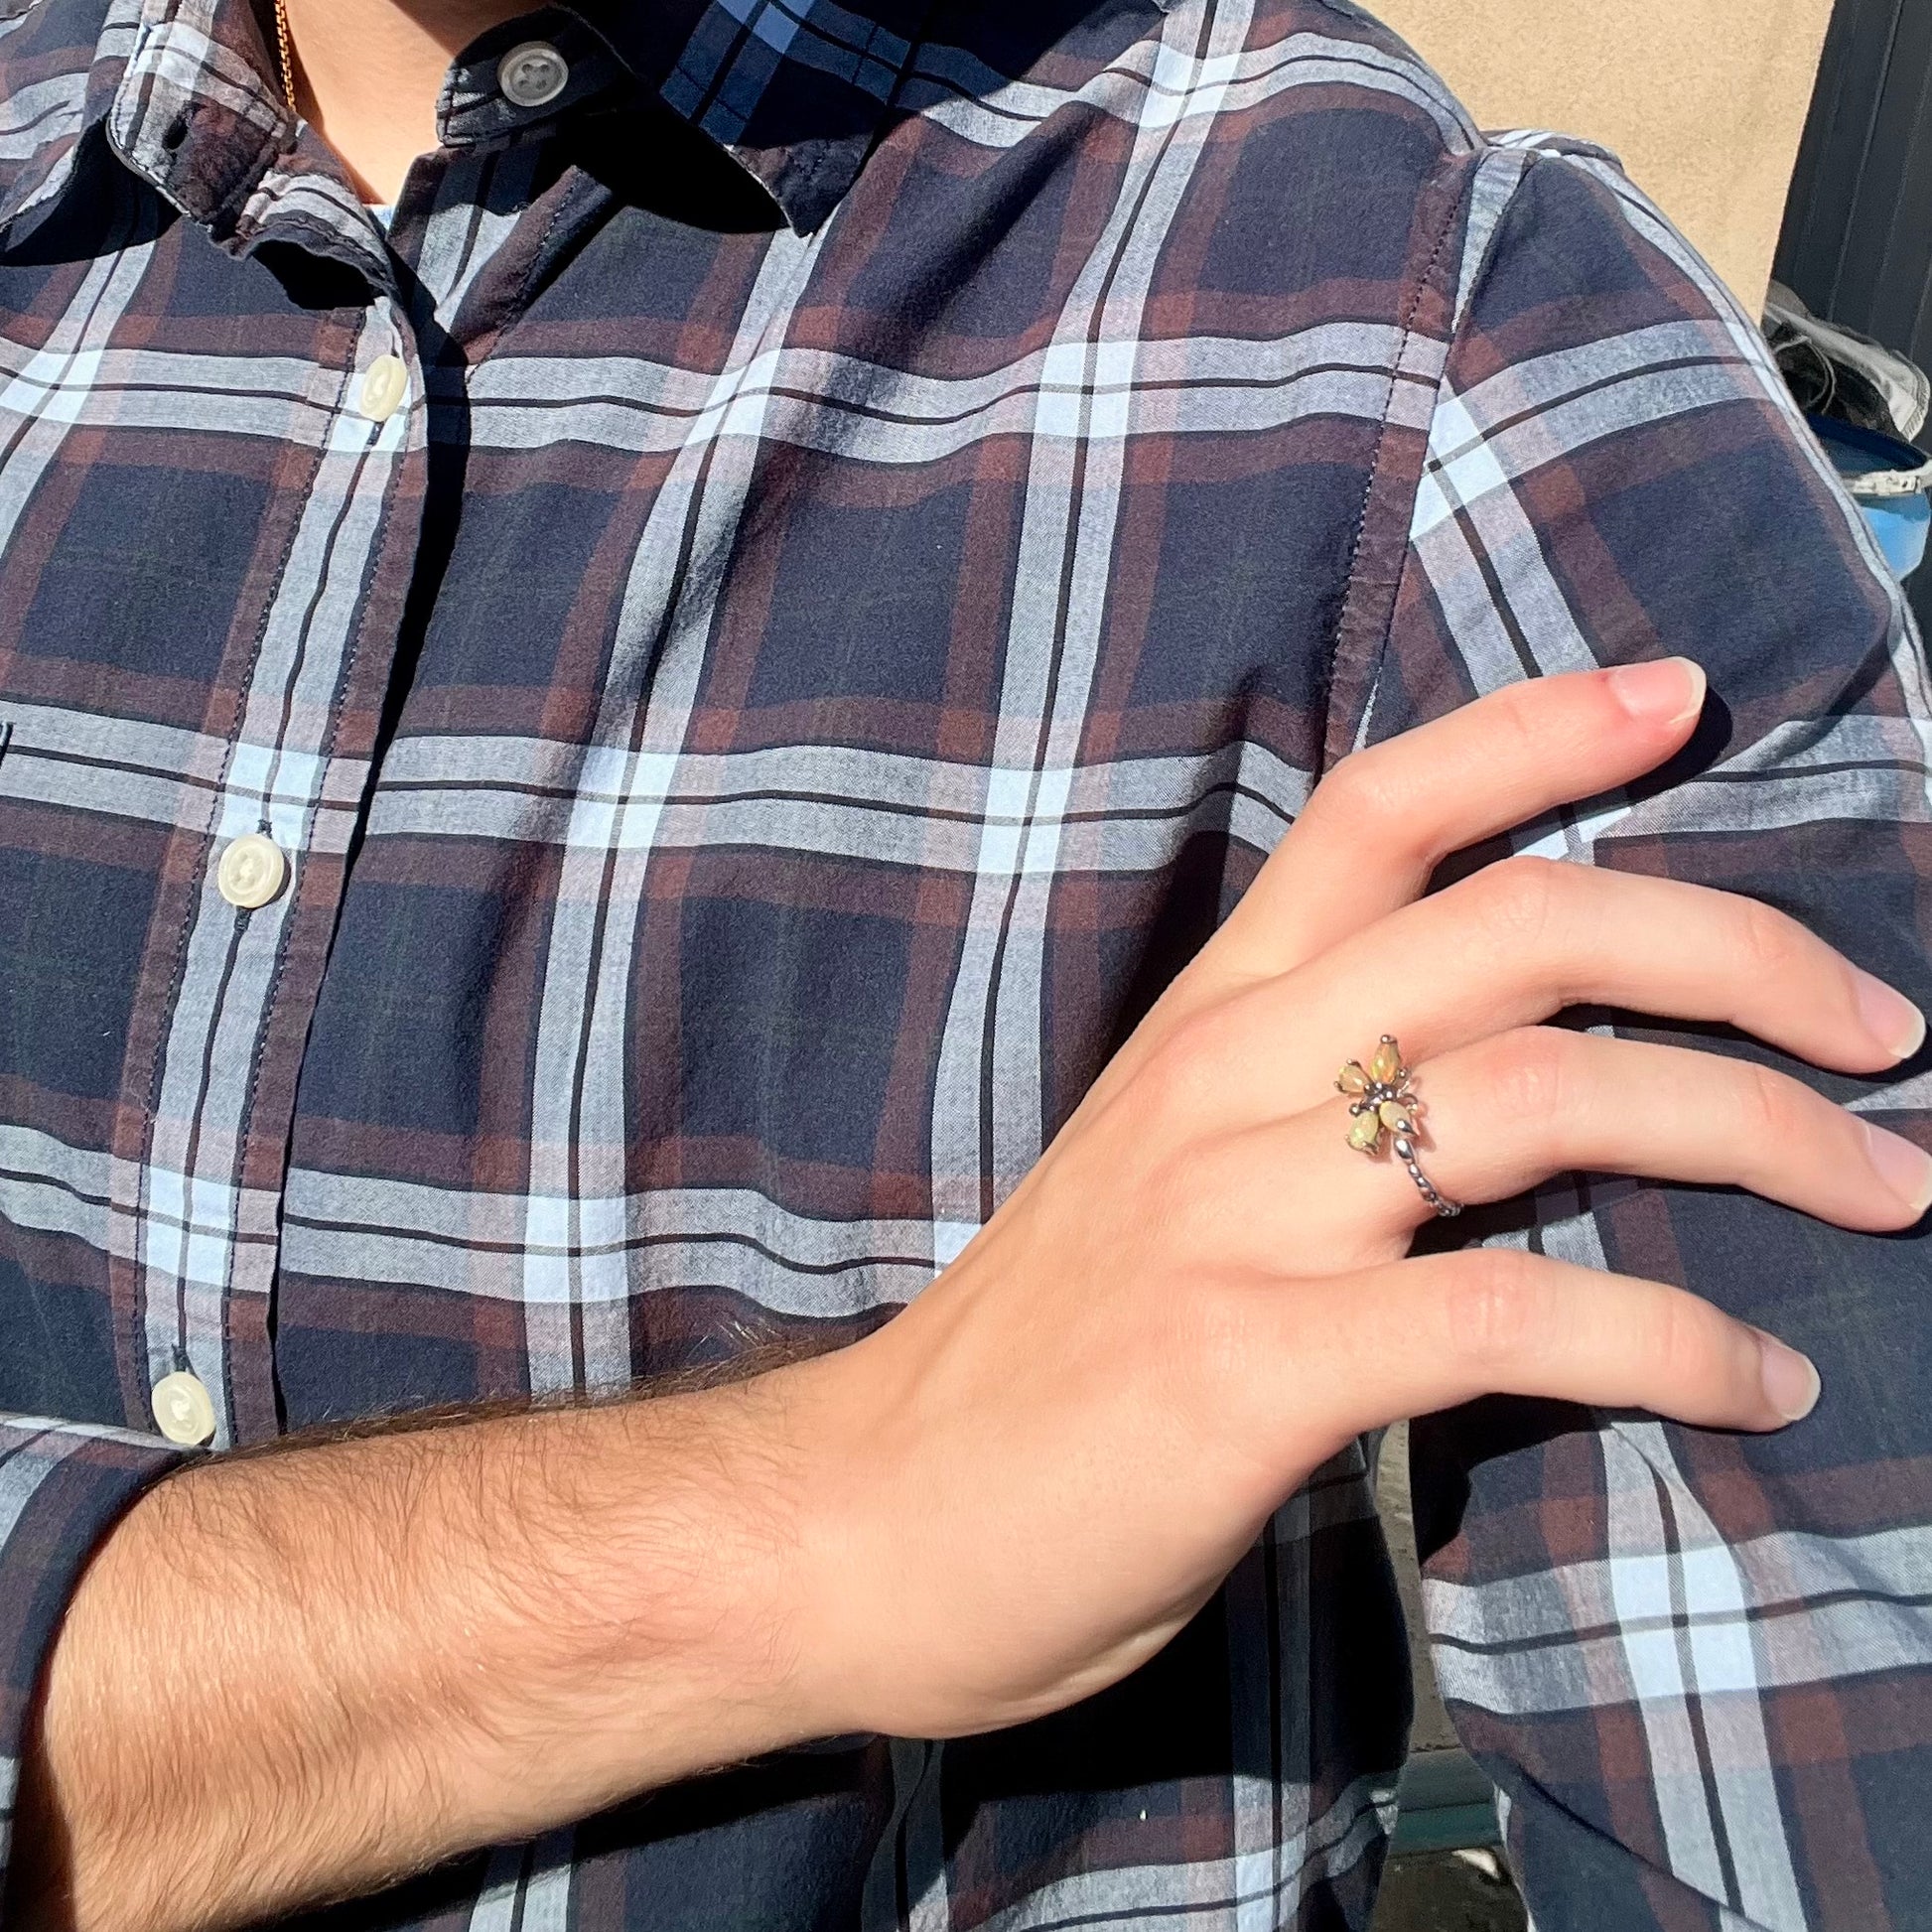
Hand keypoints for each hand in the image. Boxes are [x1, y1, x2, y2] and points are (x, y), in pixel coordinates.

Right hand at [775, 658, 1930, 1741]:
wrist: (865, 1521)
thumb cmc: (1032, 1357)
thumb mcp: (1161, 1182)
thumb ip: (1301, 1112)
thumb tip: (1503, 1101)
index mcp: (1204, 1020)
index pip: (1374, 811)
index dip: (1533, 733)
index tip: (1680, 698)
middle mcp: (1224, 1082)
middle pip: (1517, 930)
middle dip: (1735, 951)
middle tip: (1884, 1023)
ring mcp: (1234, 1215)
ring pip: (1541, 1100)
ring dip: (1755, 1129)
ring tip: (1880, 1186)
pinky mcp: (1249, 1366)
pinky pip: (1508, 1319)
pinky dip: (1670, 1342)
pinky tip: (1753, 1380)